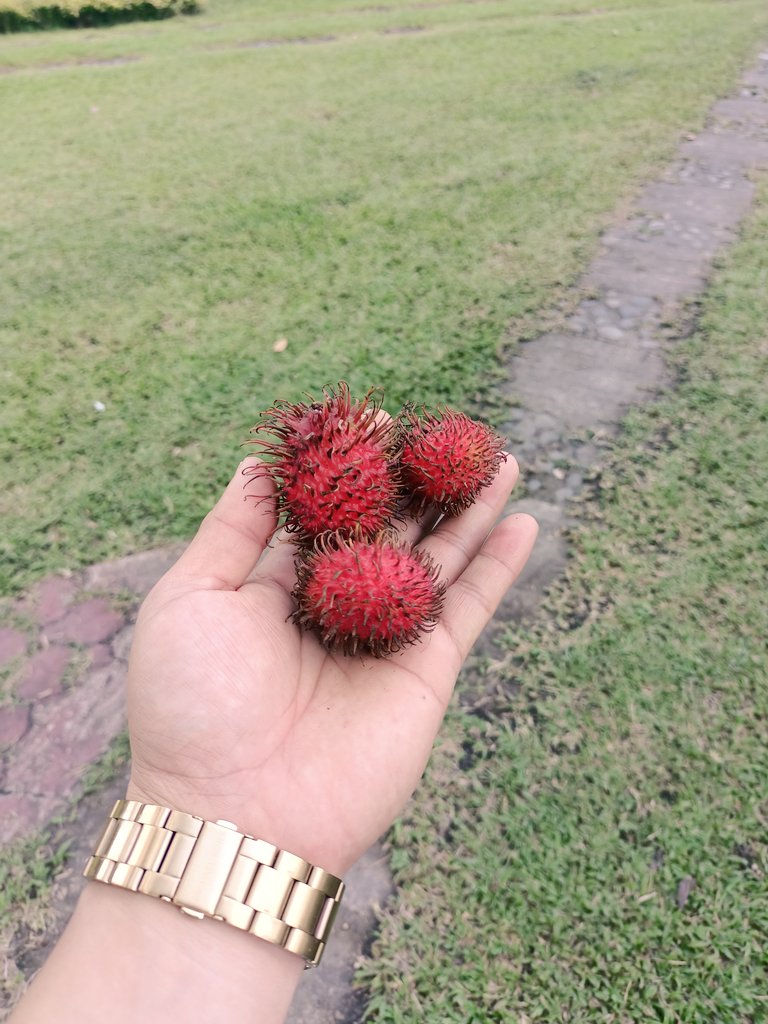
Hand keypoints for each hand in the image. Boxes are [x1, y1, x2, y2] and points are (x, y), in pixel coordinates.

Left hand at [126, 456, 536, 874]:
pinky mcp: (427, 668)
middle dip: (423, 482)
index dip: (356, 465)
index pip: (329, 511)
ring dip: (471, 510)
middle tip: (453, 432)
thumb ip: (233, 529)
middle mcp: (339, 604)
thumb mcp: (191, 598)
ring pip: (439, 557)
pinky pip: (470, 606)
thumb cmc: (196, 704)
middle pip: (393, 527)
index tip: (379, 418)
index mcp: (279, 585)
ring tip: (501, 460)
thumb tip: (258, 463)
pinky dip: (499, 564)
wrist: (237, 813)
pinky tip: (522, 519)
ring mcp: (387, 635)